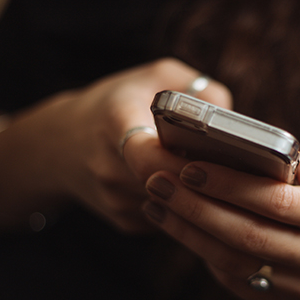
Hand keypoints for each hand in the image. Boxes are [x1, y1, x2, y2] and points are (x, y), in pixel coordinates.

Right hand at [1, 58, 230, 231]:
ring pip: (174, 206)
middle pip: (168, 185)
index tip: (214, 157)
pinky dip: (186, 206)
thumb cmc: (117, 104)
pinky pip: (168, 218)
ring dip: (199, 196)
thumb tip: (233, 121)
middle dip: (204, 181)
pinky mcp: (125, 222)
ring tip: (224, 178)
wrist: (60, 146)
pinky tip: (195, 188)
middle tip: (239, 171)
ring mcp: (115, 201)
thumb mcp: (155, 76)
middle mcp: (109, 167)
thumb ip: (198, 89)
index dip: (183, 161)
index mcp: (114, 123)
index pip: (148, 154)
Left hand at [142, 135, 299, 299]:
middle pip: (250, 236)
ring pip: (234, 261)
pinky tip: (173, 222)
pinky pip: (232, 278)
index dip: (232, 186)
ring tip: (157, 199)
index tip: (191, 167)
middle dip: (198, 207)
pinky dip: (198, 248)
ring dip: (188, 229)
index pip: (280, 202)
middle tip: (159, 181)